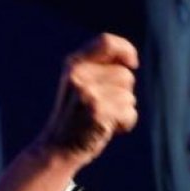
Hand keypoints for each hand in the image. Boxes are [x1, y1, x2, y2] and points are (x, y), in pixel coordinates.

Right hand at [37, 33, 138, 165]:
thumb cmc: (76, 117)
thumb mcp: (80, 85)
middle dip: (123, 92)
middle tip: (102, 107)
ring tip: (103, 119)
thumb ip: (99, 69)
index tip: (132, 63)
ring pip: (129, 96)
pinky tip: (108, 129)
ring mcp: (88, 93)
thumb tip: (131, 61)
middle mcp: (79, 75)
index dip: (126, 50)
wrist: (57, 148)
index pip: (107, 42)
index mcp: (74, 64)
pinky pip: (129, 112)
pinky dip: (126, 123)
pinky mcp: (98, 111)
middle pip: (125, 74)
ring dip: (124, 110)